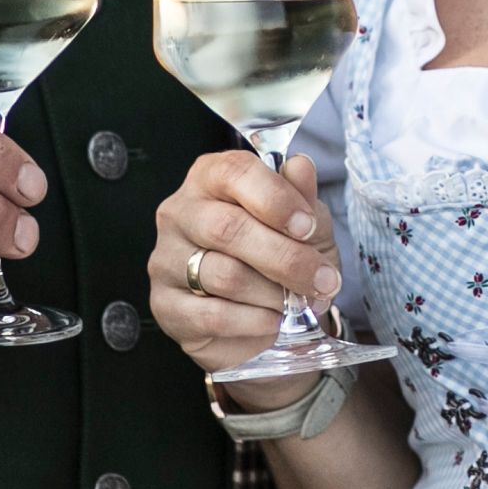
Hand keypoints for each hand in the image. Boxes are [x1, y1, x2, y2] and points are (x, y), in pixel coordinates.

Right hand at [152, 150, 344, 389]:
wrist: (268, 317)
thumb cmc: (281, 254)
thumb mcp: (304, 223)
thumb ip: (302, 196)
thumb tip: (300, 166)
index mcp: (210, 178)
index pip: (235, 172)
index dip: (276, 199)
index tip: (308, 226)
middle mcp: (179, 213)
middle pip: (227, 228)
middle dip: (285, 257)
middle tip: (321, 280)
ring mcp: (165, 260)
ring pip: (224, 276)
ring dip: (273, 294)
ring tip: (298, 303)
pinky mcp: (166, 306)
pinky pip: (213, 315)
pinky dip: (255, 322)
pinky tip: (273, 320)